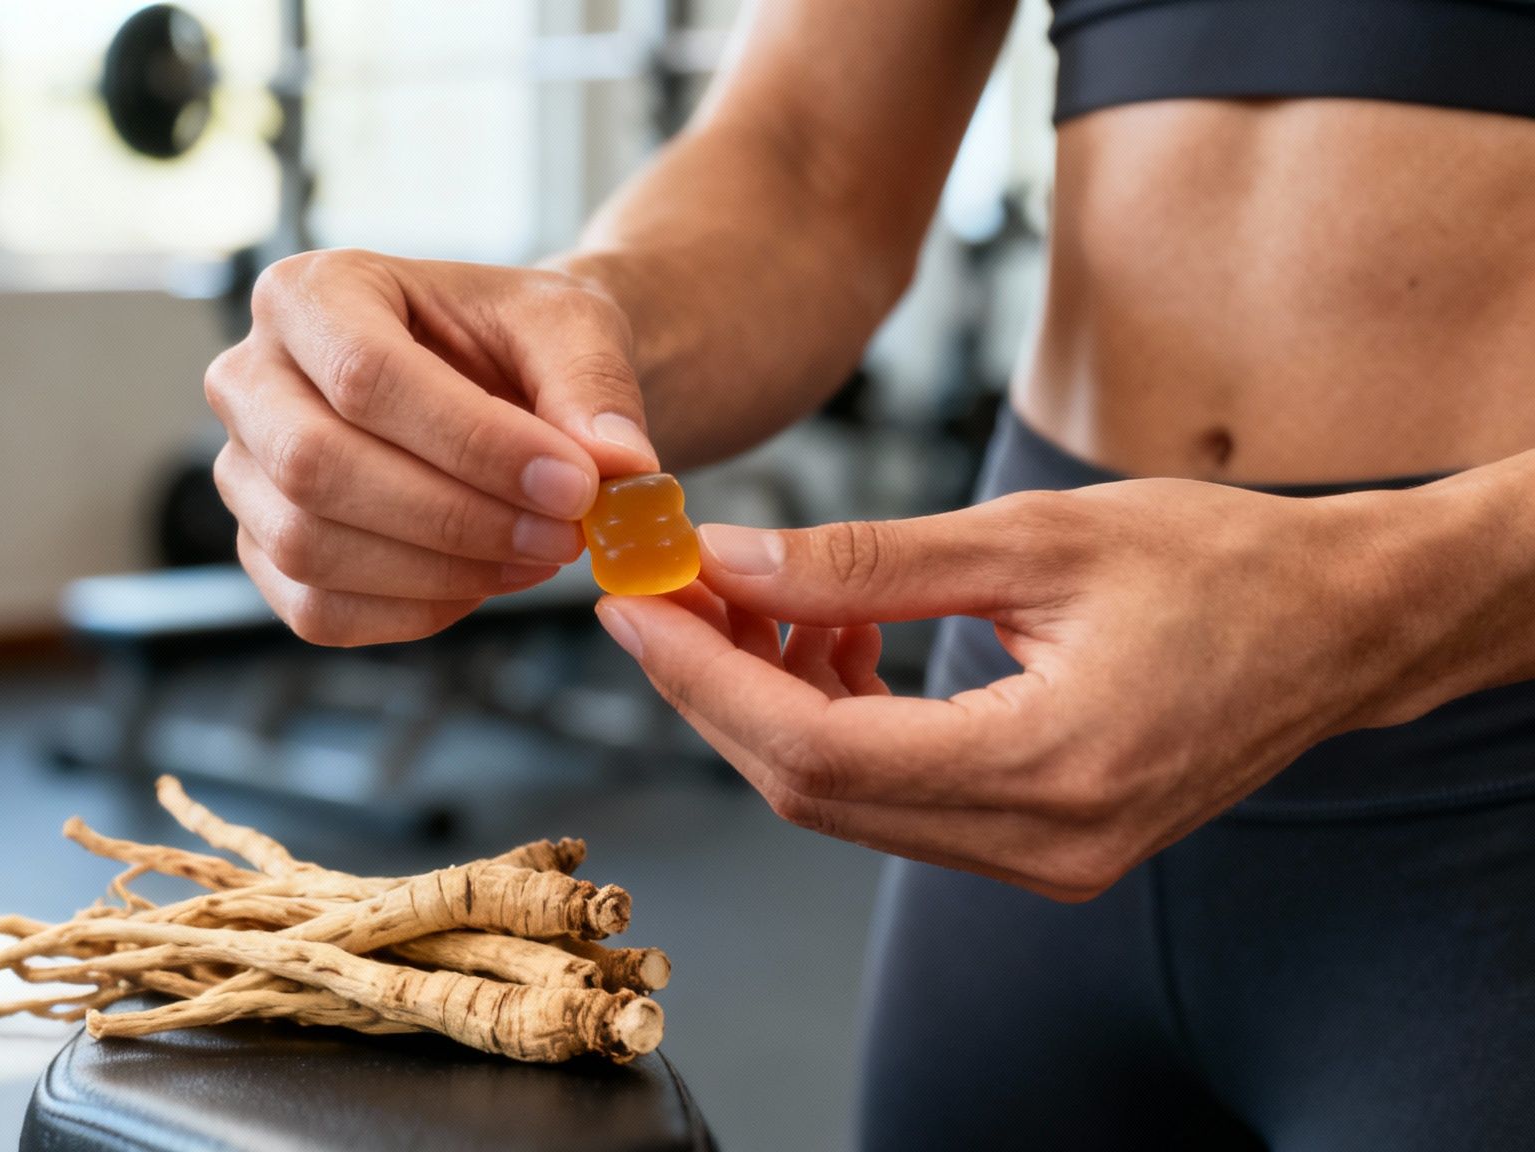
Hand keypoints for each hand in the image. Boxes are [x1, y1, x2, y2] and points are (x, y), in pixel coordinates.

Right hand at [206, 249, 659, 645]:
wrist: (502, 378)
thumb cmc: (519, 339)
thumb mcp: (571, 326)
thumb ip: (593, 386)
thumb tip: (618, 466)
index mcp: (310, 291)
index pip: (366, 377)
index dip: (474, 445)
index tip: (574, 485)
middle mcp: (251, 377)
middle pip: (316, 467)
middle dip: (455, 518)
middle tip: (564, 534)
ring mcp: (245, 470)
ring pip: (310, 548)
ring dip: (442, 572)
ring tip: (539, 554)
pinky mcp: (263, 549)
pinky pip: (319, 609)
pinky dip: (415, 611)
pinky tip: (488, 580)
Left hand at [595, 480, 1428, 900]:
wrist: (1341, 624)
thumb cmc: (1219, 564)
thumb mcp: (1036, 539)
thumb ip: (872, 563)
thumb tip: (730, 562)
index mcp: (1049, 769)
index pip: (814, 751)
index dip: (702, 681)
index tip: (631, 604)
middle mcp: (1041, 843)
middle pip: (811, 788)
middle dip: (713, 687)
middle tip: (659, 591)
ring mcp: (1042, 856)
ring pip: (844, 795)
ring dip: (769, 699)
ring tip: (749, 592)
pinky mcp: (1040, 840)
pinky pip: (895, 793)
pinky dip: (835, 717)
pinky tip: (827, 634)